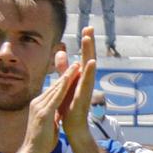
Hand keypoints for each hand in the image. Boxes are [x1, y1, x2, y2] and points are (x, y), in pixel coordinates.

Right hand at [22, 35, 87, 152]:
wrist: (32, 152)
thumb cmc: (42, 141)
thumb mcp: (49, 123)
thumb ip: (52, 115)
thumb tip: (57, 112)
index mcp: (39, 105)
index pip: (53, 90)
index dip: (64, 80)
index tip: (72, 70)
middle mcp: (37, 103)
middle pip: (55, 85)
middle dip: (66, 73)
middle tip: (76, 62)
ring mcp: (39, 107)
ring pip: (55, 88)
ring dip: (66, 76)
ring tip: (76, 66)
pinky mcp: (43, 113)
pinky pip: (55, 97)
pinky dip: (63, 88)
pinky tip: (69, 79)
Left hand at [57, 29, 99, 147]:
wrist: (73, 126)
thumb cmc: (69, 106)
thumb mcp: (65, 82)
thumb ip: (63, 68)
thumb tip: (61, 51)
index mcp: (81, 76)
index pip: (83, 55)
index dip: (86, 42)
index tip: (87, 27)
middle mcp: (86, 80)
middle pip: (88, 57)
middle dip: (89, 42)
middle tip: (89, 27)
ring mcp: (86, 88)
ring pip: (88, 67)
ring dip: (89, 52)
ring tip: (89, 39)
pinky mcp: (83, 96)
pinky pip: (86, 82)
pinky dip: (89, 71)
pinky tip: (91, 61)